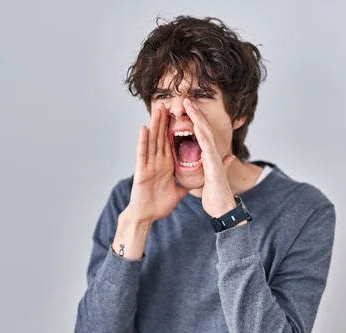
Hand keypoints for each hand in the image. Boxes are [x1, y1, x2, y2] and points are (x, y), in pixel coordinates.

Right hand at [125, 104, 188, 222]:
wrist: (148, 216)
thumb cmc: (161, 204)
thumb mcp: (181, 189)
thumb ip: (191, 181)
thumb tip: (204, 176)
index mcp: (167, 164)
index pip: (171, 142)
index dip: (175, 127)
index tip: (180, 113)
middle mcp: (157, 161)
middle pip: (161, 136)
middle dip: (164, 120)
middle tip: (167, 102)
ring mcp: (148, 164)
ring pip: (152, 140)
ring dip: (154, 124)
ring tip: (156, 108)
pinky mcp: (141, 171)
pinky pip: (142, 153)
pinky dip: (143, 141)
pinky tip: (144, 128)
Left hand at [183, 98, 237, 217]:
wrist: (223, 209)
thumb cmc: (218, 194)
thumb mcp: (214, 177)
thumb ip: (221, 165)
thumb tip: (229, 157)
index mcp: (210, 156)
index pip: (203, 134)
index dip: (196, 121)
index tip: (188, 109)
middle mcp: (213, 155)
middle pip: (204, 129)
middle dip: (195, 114)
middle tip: (186, 100)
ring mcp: (214, 159)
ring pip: (206, 134)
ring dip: (197, 119)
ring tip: (189, 106)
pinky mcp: (214, 166)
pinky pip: (207, 148)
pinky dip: (202, 136)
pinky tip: (196, 127)